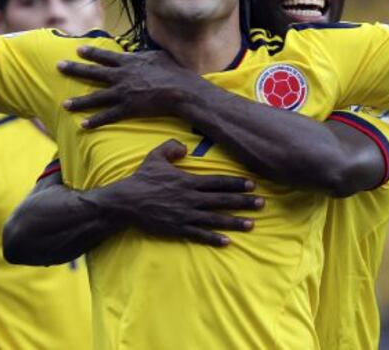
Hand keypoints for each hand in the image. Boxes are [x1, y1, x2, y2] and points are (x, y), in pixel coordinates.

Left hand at [58, 46, 197, 127]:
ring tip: (64, 104)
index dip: (91, 53)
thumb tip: (140, 50)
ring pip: (95, 97)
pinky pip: (107, 116)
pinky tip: (82, 125)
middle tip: (59, 66)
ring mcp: (123, 93)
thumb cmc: (174, 72)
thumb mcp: (159, 56)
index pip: (105, 56)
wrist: (180, 90)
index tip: (78, 50)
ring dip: (78, 101)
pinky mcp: (127, 109)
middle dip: (74, 69)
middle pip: (93, 72)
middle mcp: (121, 76)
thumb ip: (145, 54)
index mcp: (129, 62)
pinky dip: (95, 121)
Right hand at [99, 140, 263, 246]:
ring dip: (234, 221)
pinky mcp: (178, 229)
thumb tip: (184, 147)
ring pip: (215, 219)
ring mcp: (186, 215)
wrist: (126, 202)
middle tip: (262, 204)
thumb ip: (171, 147)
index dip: (235, 183)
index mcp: (188, 181)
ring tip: (251, 224)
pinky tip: (227, 242)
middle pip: (222, 201)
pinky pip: (199, 235)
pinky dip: (214, 238)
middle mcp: (191, 199)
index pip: (217, 182)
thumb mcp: (155, 156)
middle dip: (243, 202)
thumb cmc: (142, 178)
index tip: (252, 185)